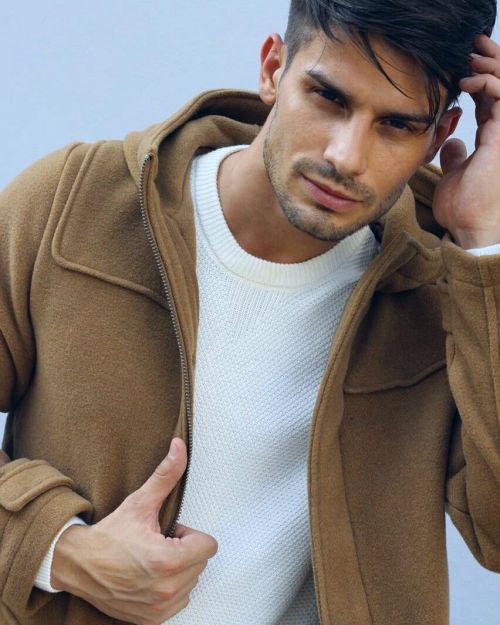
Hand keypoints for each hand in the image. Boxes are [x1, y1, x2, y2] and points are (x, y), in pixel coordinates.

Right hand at [51, 438, 217, 624]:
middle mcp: (167, 590)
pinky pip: (179, 602)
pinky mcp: (151, 621)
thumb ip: (166, 475)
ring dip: (179, 571)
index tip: (169, 532)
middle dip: (184, 551)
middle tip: (157, 544)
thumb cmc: (110, 534)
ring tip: (151, 561)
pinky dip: (169, 590)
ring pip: (191, 583)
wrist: (78, 564)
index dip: (189, 535)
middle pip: (200, 563)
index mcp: (168, 561)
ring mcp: (159, 609)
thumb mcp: (140, 502)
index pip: (208, 546)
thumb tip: (181, 446)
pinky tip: (148, 577)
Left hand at [433, 35, 499, 248]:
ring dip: (490, 65)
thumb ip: (456, 156)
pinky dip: (486, 82)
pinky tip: (466, 80)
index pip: (489, 99)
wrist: (470, 227)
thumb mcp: (453, 175)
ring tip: (470, 55)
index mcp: (491, 139)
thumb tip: (451, 143)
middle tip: (472, 46)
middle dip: (489, 62)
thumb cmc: (462, 208)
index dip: (477, 78)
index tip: (460, 66)